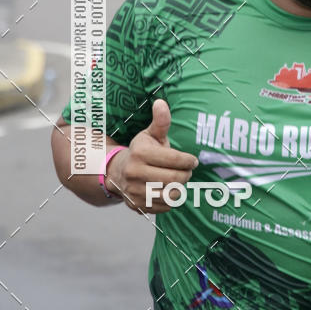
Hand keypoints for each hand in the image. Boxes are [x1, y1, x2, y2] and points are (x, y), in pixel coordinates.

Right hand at [106, 99, 198, 214]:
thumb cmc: (140, 151)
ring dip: (180, 188)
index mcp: (140, 153)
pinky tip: (168, 190)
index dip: (188, 161)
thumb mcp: (150, 134)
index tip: (193, 161)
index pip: (174, 160)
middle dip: (186, 174)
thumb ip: (161, 121)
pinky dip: (171, 199)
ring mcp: (134, 191)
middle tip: (187, 171)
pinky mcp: (137, 206)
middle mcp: (134, 173)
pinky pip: (164, 207)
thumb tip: (161, 102)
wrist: (117, 172)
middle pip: (174, 179)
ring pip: (171, 194)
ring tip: (178, 180)